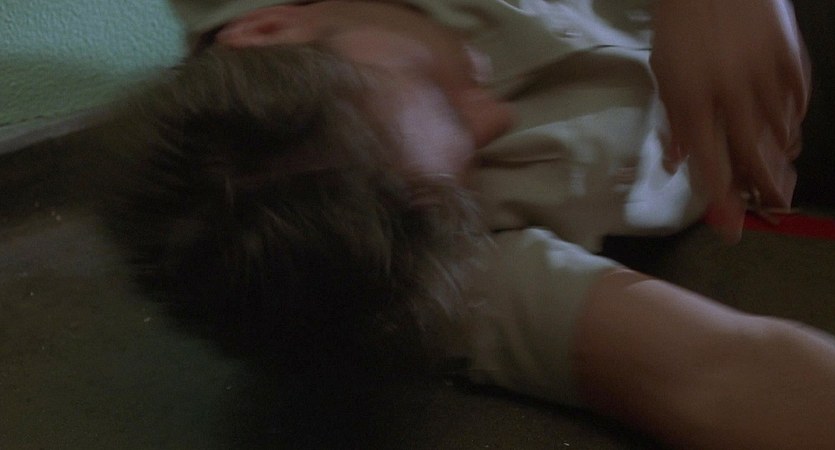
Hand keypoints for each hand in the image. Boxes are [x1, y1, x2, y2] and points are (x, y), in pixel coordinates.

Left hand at [650, 0, 810, 240]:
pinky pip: (798, 101)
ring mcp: (763, 72)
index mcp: (690, 99)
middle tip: (771, 207)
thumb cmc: (679, 26)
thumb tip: (676, 164)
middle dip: (763, 188)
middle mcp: (729, 91)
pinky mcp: (789, 54)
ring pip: (779, 131)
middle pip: (752, 154)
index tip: (731, 230)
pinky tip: (788, 133)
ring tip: (780, 173)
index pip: (708, 162)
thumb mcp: (663, 73)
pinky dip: (794, 122)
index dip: (721, 200)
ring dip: (780, 158)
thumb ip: (672, 122)